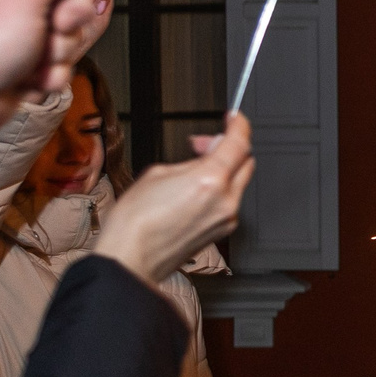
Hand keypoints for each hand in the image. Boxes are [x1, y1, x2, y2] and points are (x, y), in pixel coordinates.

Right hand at [96, 114, 253, 284]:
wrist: (131, 258)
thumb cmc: (136, 221)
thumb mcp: (159, 173)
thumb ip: (192, 160)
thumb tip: (210, 153)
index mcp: (210, 181)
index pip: (239, 143)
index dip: (239, 125)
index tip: (235, 118)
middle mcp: (225, 201)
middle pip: (244, 163)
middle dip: (227, 148)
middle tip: (202, 145)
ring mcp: (226, 219)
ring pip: (238, 183)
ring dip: (222, 170)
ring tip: (191, 171)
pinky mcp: (221, 232)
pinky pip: (228, 202)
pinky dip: (219, 190)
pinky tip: (194, 191)